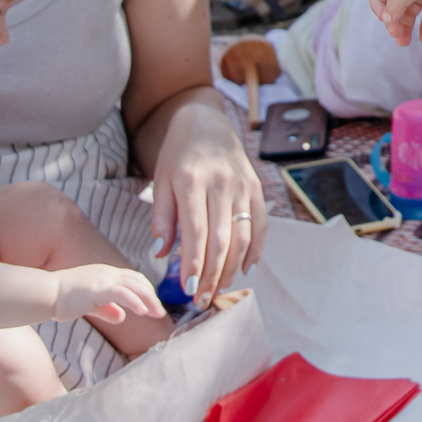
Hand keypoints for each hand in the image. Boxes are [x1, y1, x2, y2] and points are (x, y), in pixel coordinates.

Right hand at [53, 262, 162, 325]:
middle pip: (138, 281)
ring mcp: (103, 278)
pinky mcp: (97, 288)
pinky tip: (143, 311)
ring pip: (134, 286)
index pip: (133, 279)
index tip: (153, 306)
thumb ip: (106, 309)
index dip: (145, 291)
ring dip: (149, 300)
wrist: (45, 293)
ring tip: (157, 313)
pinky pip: (122, 294)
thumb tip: (121, 317)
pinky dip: (135, 301)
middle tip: (160, 312)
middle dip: (151, 296)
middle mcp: (107, 272)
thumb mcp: (89, 305)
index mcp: (105, 273)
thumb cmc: (62, 298)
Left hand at [149, 96, 266, 307]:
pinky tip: (246, 269)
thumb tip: (161, 254)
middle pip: (221, 238)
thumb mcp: (161, 179)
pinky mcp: (256, 187)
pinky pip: (260, 224)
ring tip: (220, 290)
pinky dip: (256, 250)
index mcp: (191, 179)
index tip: (187, 290)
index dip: (193, 263)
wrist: (206, 121)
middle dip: (213, 274)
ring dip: (233, 268)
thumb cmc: (178, 153)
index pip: (195, 231)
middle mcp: (221, 182)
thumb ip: (162, 217)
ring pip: (243, 235)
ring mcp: (242, 185)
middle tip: (203, 300)